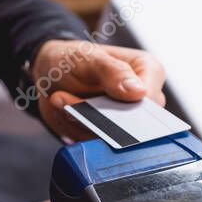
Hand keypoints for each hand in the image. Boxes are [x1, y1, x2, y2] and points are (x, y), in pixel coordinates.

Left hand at [31, 40, 166, 141]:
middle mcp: (143, 99)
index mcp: (149, 71)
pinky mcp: (107, 135)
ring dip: (77, 121)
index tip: (97, 103)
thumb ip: (113, 72)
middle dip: (93, 116)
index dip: (126, 111)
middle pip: (130, 125)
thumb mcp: (89, 58)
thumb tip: (139, 92)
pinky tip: (62, 111)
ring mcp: (126, 119)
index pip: (151, 104)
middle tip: (62, 97)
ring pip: (107, 138)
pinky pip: (91, 143)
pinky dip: (71, 129)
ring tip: (59, 98)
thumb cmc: (75, 59)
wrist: (50, 71)